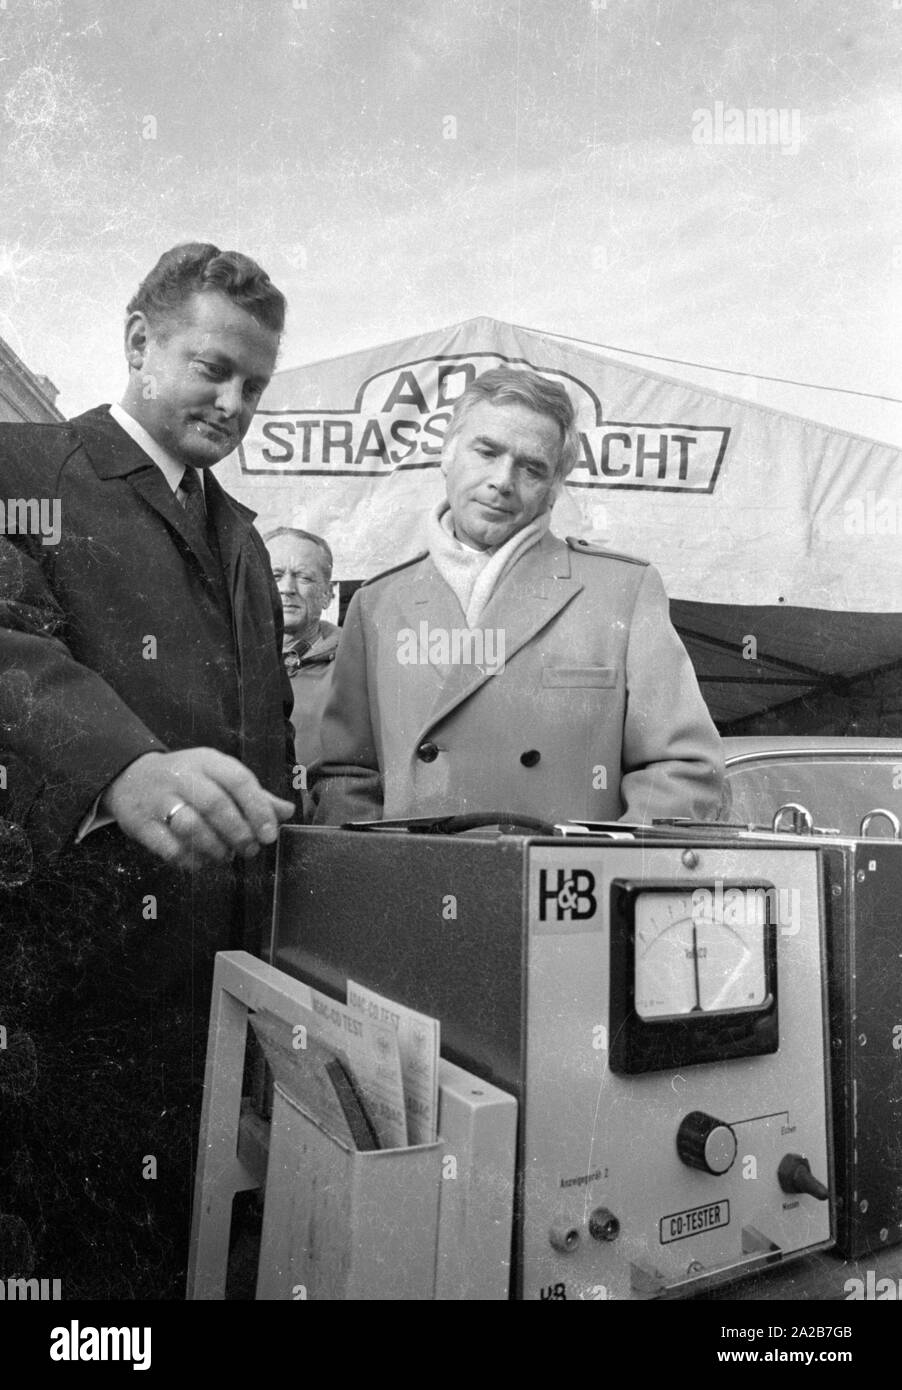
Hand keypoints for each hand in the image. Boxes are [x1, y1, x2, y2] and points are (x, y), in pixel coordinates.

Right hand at [100, 749, 294, 869]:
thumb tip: (287, 812)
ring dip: (215, 847)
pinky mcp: (141, 824)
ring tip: (226, 856)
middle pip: (216, 804)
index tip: (269, 834)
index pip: (238, 780)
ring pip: (191, 826)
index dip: (257, 809)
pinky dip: (190, 859)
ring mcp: (159, 800)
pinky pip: (169, 847)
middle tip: (250, 850)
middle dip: (238, 832)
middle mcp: (182, 777)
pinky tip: (201, 862)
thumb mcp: (218, 776)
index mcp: (208, 762)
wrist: (129, 777)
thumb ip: (253, 795)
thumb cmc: (186, 779)